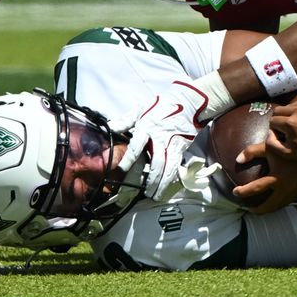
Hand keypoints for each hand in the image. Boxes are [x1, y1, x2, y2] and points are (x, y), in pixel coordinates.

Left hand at [117, 80, 219, 199]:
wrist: (188, 102)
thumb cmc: (161, 106)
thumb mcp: (140, 109)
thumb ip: (124, 121)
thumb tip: (108, 127)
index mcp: (147, 128)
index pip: (137, 146)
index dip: (129, 159)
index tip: (122, 170)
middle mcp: (160, 138)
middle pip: (156, 162)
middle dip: (151, 179)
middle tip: (144, 192)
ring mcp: (173, 144)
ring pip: (169, 167)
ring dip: (163, 182)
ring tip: (156, 194)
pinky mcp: (182, 147)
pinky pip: (177, 165)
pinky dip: (173, 177)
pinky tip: (168, 186)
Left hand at [232, 140, 296, 213]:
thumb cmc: (289, 147)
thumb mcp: (270, 146)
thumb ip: (252, 152)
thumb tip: (237, 160)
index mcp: (276, 178)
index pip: (255, 189)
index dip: (243, 192)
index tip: (235, 192)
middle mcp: (286, 188)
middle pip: (268, 206)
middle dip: (257, 210)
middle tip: (248, 209)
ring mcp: (295, 192)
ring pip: (279, 206)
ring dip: (268, 208)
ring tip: (260, 207)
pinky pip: (288, 201)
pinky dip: (279, 203)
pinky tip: (274, 200)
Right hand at [265, 100, 296, 166]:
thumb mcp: (287, 154)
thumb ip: (271, 144)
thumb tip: (268, 132)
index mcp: (290, 123)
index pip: (272, 121)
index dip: (274, 129)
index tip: (280, 134)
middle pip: (278, 110)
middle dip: (278, 119)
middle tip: (284, 127)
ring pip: (289, 105)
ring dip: (289, 113)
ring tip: (294, 123)